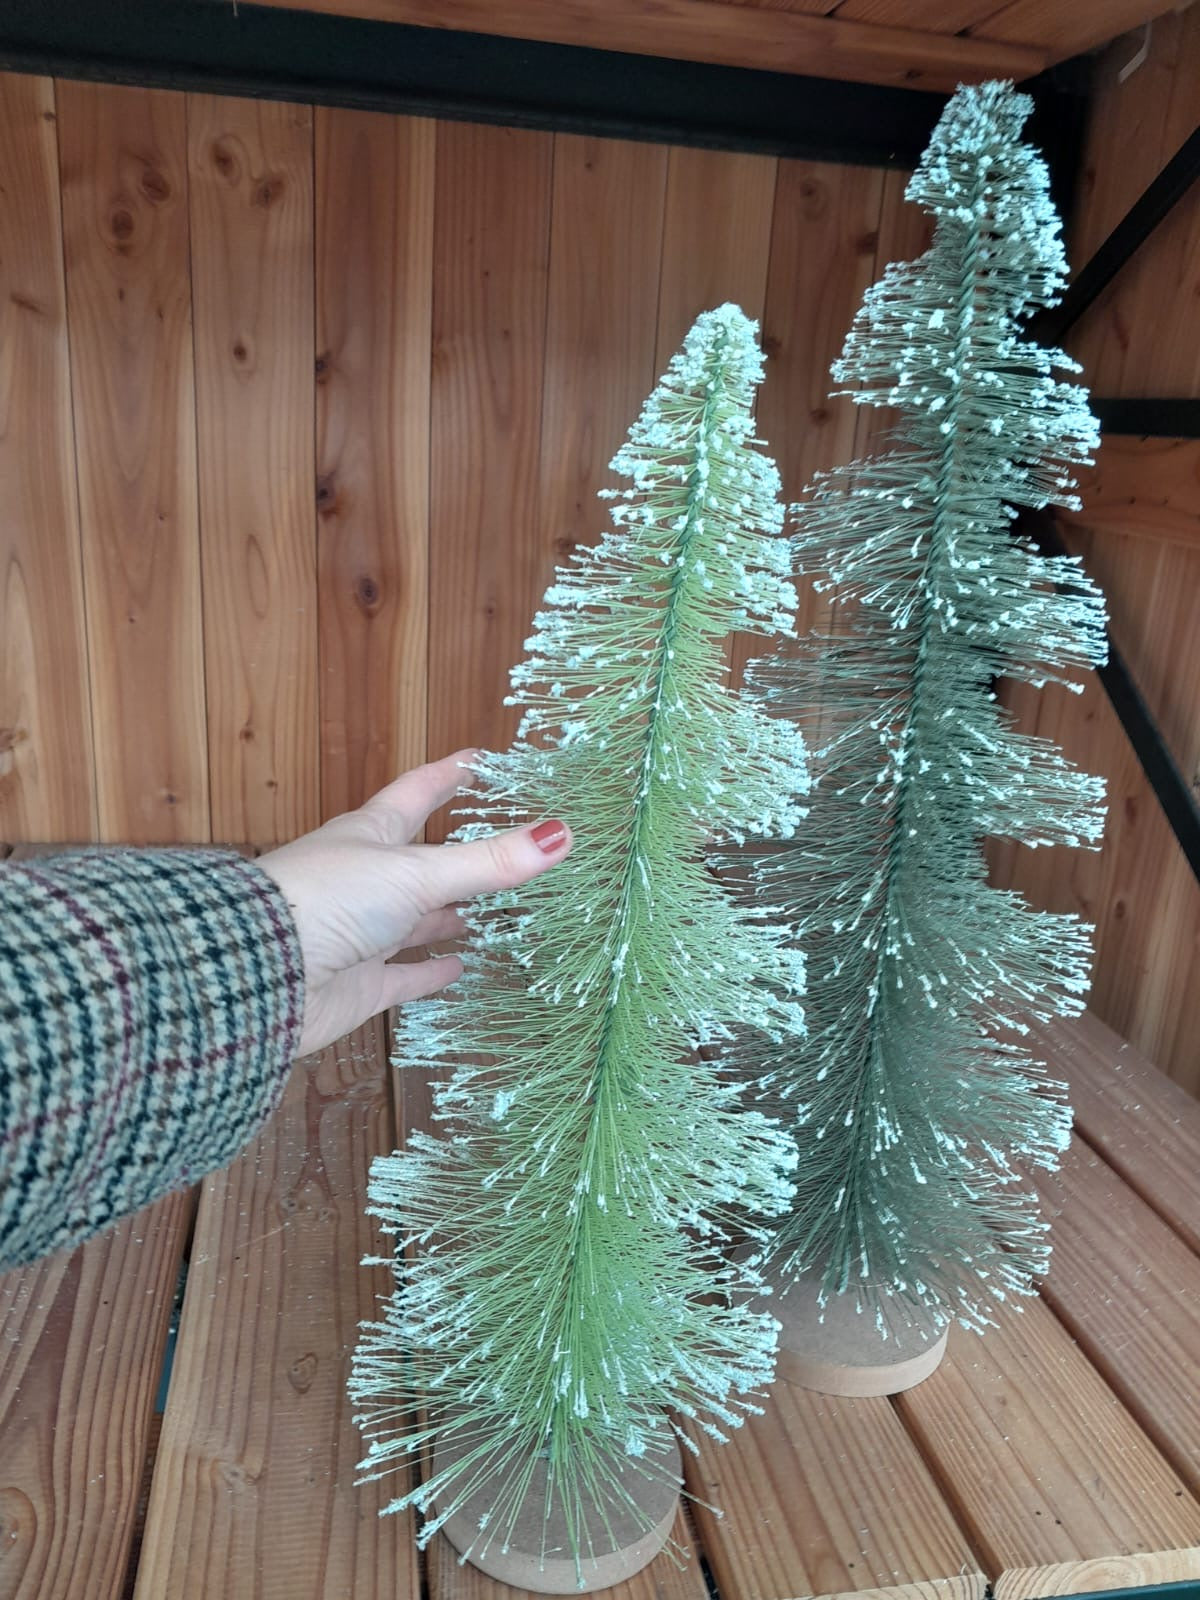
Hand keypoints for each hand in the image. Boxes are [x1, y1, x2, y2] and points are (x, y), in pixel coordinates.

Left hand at [257, 750, 570, 1056]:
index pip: (416, 793)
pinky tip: (460, 966)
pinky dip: (431, 970)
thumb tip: (561, 834)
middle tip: (504, 848)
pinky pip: (404, 975)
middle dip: (458, 855)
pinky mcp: (358, 984)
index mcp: (370, 836)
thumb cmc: (329, 900)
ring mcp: (360, 934)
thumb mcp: (417, 873)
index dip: (447, 775)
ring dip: (448, 914)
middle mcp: (364, 880)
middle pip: (421, 862)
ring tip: (492, 912)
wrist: (262, 973)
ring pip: (414, 920)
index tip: (478, 759)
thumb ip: (489, 863)